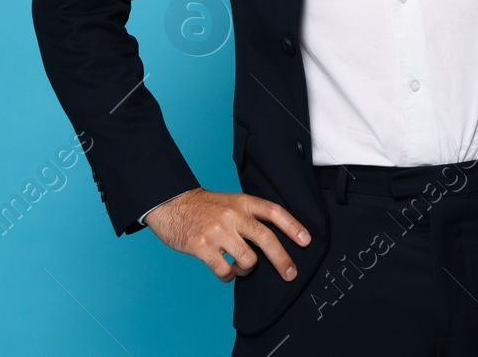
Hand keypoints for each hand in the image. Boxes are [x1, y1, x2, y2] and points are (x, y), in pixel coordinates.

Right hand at [143, 187, 310, 283]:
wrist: (170, 204)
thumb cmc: (204, 207)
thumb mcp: (230, 202)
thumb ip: (249, 216)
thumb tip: (273, 240)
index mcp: (242, 202)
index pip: (273, 211)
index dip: (293, 226)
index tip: (306, 241)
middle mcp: (232, 215)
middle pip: (266, 238)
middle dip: (282, 259)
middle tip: (291, 273)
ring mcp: (217, 231)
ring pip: (247, 259)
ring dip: (247, 269)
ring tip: (240, 267)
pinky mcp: (202, 246)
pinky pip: (225, 271)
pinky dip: (228, 276)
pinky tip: (225, 271)